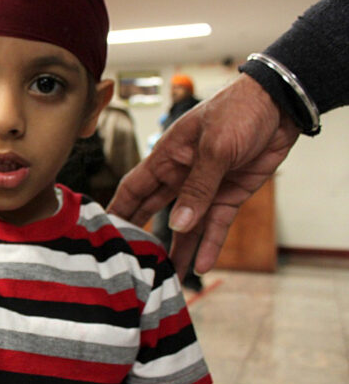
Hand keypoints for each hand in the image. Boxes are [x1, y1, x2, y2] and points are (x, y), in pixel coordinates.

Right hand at [108, 74, 299, 275]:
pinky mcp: (230, 195)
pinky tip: (202, 265)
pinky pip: (216, 224)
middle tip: (128, 261)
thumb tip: (178, 224)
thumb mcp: (215, 147)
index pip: (133, 188)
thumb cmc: (239, 111)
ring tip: (167, 278)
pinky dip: (210, 244)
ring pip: (186, 225)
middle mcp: (181, 175)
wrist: (281, 105)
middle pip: (154, 210)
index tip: (102, 233)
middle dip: (142, 234)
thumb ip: (197, 188)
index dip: (118, 209)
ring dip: (178, 248)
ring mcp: (206, 187)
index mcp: (166, 157)